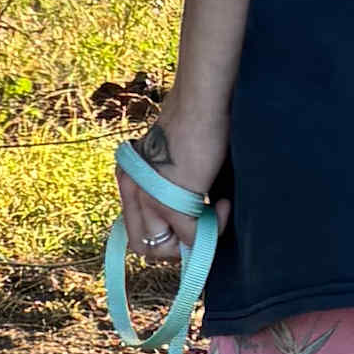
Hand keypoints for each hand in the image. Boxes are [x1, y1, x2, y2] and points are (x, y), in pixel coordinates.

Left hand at [116, 130, 215, 275]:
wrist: (202, 102)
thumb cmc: (197, 120)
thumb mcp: (172, 156)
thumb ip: (170, 182)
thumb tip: (191, 213)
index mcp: (128, 177)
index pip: (134, 228)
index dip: (162, 236)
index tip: (189, 225)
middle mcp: (130, 190)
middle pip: (143, 247)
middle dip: (176, 248)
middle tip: (203, 228)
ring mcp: (147, 199)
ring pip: (164, 250)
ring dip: (194, 243)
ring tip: (216, 214)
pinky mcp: (169, 204)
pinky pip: (194, 237)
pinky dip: (214, 228)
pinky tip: (225, 204)